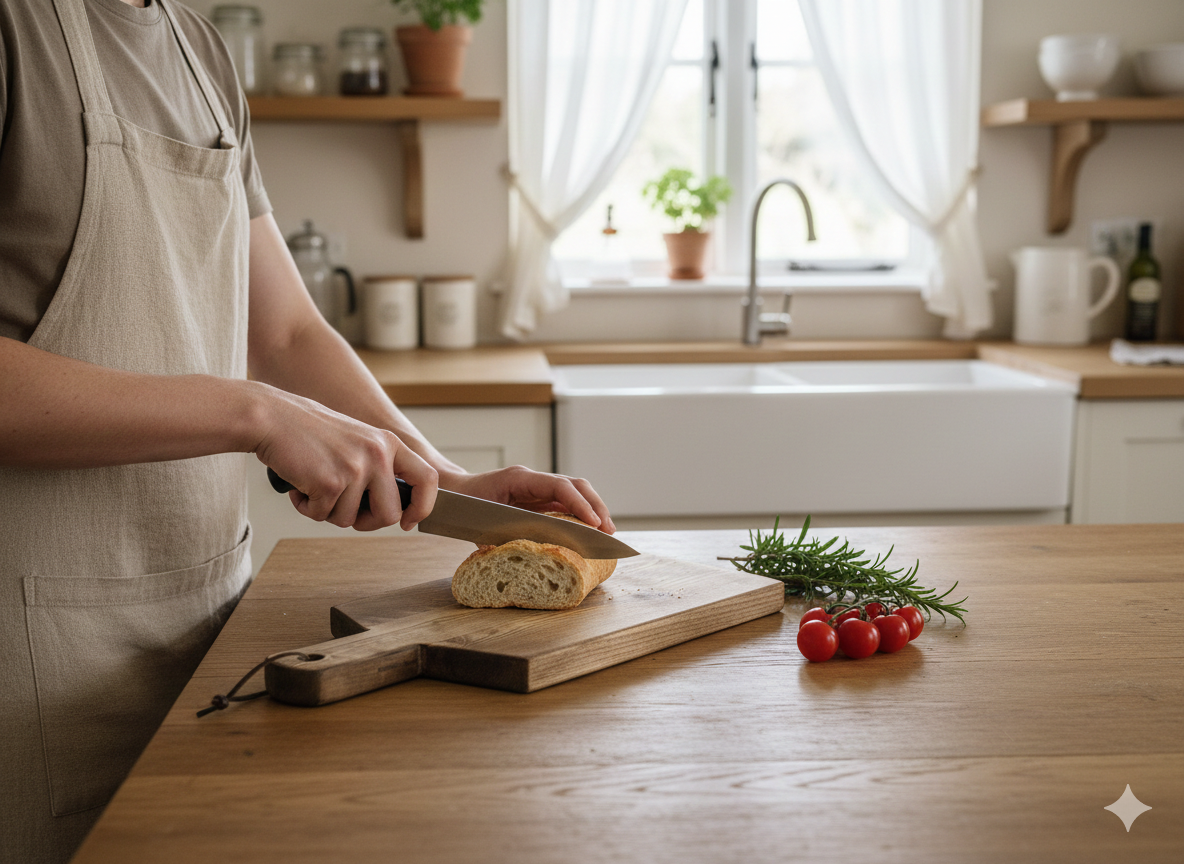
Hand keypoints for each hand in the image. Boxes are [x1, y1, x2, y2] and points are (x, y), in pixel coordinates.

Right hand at [251, 384, 437, 530]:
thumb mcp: (357, 440)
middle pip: (390, 514)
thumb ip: (378, 468)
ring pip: (350, 520)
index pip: (427, 479)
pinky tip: (299, 485)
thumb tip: (394, 511)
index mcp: (388, 442)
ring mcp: (355, 468)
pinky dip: (307, 507)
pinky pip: (322, 516)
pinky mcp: (330, 482)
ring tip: (313, 485)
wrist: (271, 417)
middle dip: (365, 522)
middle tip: (342, 509)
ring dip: (328, 511)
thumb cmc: (309, 432)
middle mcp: (377, 454)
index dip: (422, 507)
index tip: (408, 522)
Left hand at [439, 465, 615, 533]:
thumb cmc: (462, 507)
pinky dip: (580, 515)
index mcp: (519, 479)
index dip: (580, 504)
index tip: (594, 524)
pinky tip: (589, 531)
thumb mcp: (479, 523)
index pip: (559, 486)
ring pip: (574, 492)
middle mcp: (532, 479)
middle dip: (595, 507)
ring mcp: (537, 487)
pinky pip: (565, 502)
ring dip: (593, 510)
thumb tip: (531, 554)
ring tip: (606, 533)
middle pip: (575, 485)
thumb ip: (504, 536)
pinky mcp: (538, 497)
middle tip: (609, 532)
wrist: (450, 492)